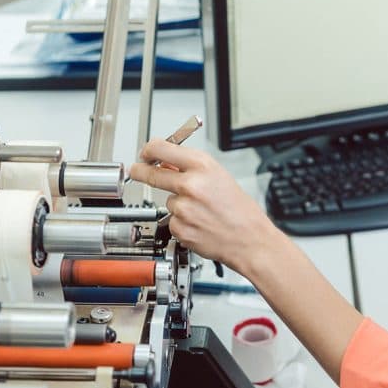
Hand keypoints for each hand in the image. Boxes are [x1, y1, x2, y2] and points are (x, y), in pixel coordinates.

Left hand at [128, 139, 286, 273]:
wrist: (250, 239)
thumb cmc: (241, 210)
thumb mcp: (220, 177)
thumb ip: (192, 168)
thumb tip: (168, 164)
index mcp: (202, 166)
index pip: (160, 148)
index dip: (148, 150)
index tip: (145, 153)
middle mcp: (190, 184)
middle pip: (151, 173)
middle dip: (140, 171)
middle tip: (137, 171)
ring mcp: (183, 208)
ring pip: (167, 201)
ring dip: (177, 205)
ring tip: (201, 211)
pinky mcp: (179, 228)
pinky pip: (172, 221)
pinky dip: (182, 223)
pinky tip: (199, 224)